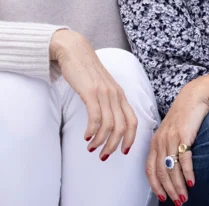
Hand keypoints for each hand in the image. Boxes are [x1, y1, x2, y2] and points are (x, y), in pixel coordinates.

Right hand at [50, 30, 137, 159]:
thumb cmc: (87, 71)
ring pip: (109, 125)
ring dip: (100, 141)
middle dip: (114, 146)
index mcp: (120, 95)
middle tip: (103, 156)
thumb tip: (107, 123)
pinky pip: (95, 117)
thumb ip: (107, 102)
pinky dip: (92, 130)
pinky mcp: (90, 92)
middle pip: (122, 127)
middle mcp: (116, 95)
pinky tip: (86, 137)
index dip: (131, 139)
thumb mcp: (102, 87)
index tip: (123, 152)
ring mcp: (104, 93)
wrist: (75, 51)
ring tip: (91, 148)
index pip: (133, 121)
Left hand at [147, 75, 208, 203]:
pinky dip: (187, 173)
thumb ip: (168, 146)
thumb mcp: (172, 130)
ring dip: (178, 186)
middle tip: (177, 202)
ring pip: (171, 169)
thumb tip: (172, 165)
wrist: (196, 95)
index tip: (162, 197)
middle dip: (168, 190)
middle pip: (161, 172)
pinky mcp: (183, 135)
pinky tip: (191, 182)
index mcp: (155, 141)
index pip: (150, 169)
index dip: (155, 185)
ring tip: (184, 197)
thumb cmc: (186, 114)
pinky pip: (184, 159)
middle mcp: (160, 141)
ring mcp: (171, 138)